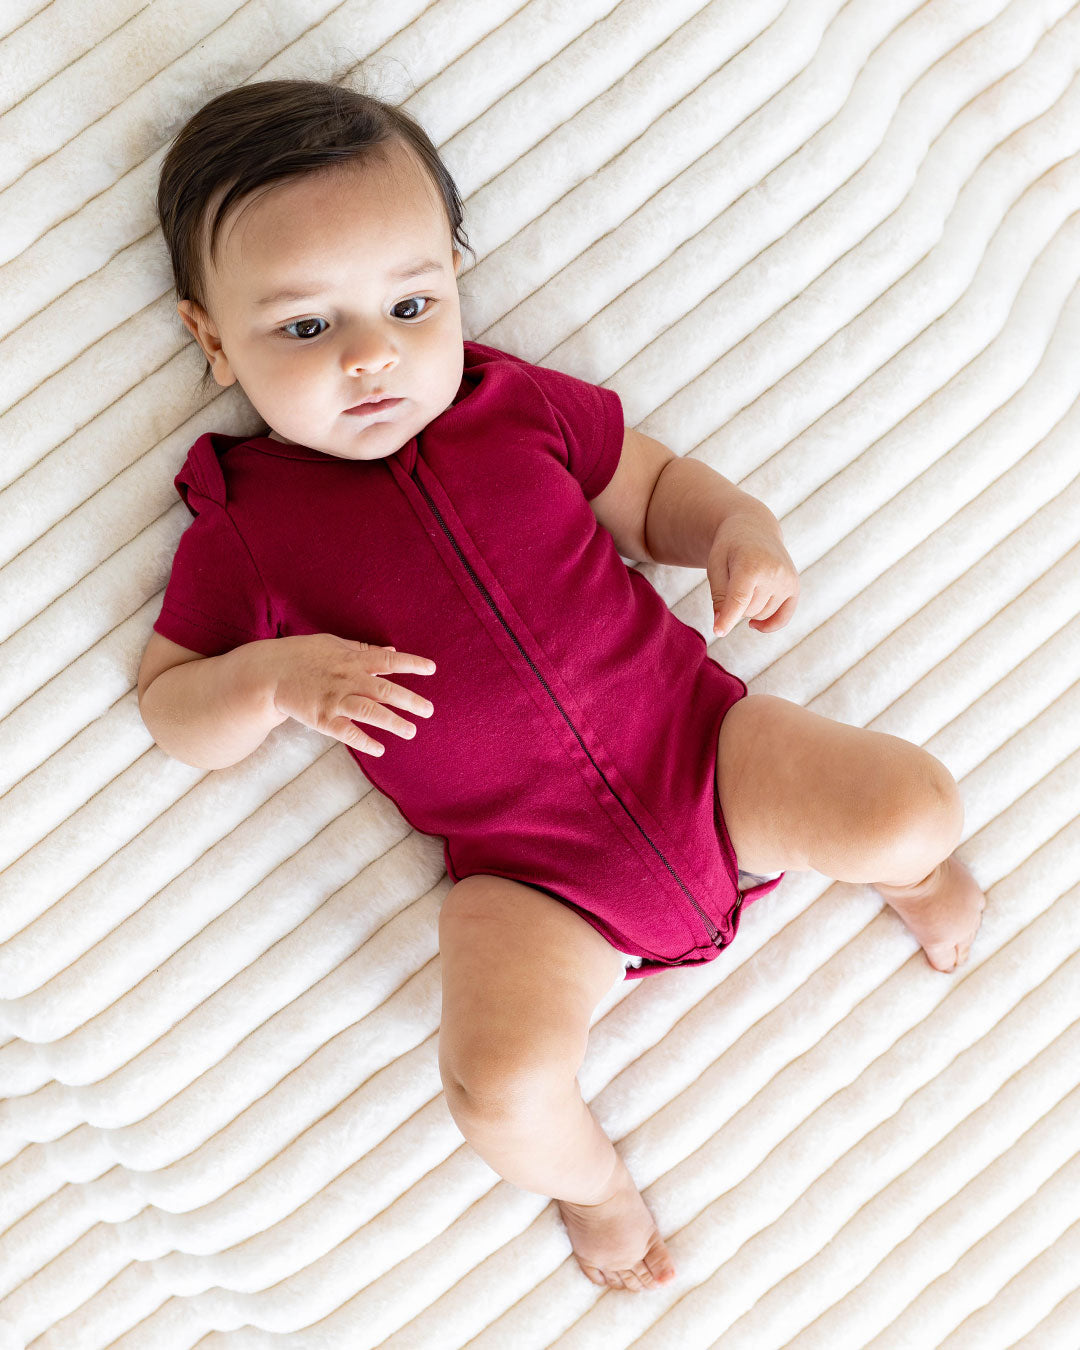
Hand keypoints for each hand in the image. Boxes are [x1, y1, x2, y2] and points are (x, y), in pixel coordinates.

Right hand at [269, 633, 435, 755]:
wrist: (269, 673)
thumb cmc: (303, 655)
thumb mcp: (334, 644)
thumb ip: (364, 650)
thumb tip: (392, 651)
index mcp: (352, 659)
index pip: (388, 660)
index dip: (411, 664)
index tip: (431, 669)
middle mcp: (347, 679)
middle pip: (385, 690)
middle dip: (410, 700)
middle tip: (429, 710)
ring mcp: (335, 699)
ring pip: (370, 712)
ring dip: (393, 722)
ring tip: (411, 731)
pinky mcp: (322, 718)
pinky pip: (347, 732)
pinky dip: (364, 741)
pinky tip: (380, 749)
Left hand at [709, 511, 798, 636]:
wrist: (753, 528)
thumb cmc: (729, 548)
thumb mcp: (715, 566)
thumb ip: (718, 596)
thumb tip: (721, 627)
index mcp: (751, 564)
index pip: (739, 599)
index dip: (727, 618)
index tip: (718, 632)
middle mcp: (774, 573)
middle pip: (747, 611)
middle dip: (735, 604)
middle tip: (733, 580)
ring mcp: (788, 581)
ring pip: (761, 616)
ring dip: (749, 608)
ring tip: (746, 583)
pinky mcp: (794, 587)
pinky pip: (782, 618)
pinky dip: (768, 625)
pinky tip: (753, 625)